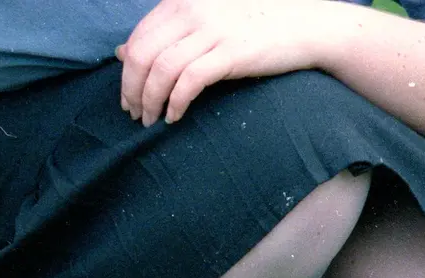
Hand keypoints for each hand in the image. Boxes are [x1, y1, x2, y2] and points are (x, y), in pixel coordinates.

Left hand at [117, 0, 325, 125]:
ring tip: (150, 120)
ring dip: (149, 102)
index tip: (128, 96)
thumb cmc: (249, 25)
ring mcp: (213, 29)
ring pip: (161, 71)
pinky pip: (189, 82)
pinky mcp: (231, 52)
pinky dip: (175, 104)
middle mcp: (193, 9)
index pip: (138, 38)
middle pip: (142, 55)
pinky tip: (174, 117)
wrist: (304, 25)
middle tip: (134, 114)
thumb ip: (164, 34)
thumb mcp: (201, 22)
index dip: (125, 72)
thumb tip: (120, 52)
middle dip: (131, 90)